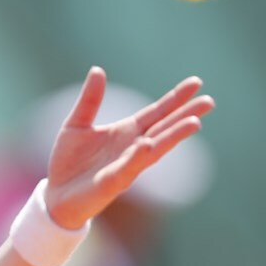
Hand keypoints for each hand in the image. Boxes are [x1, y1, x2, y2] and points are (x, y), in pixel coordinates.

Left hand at [43, 66, 214, 228]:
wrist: (55, 195)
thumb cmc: (68, 162)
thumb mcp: (76, 124)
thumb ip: (90, 100)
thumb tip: (97, 70)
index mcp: (126, 132)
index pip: (157, 112)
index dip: (175, 99)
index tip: (196, 83)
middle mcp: (133, 148)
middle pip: (164, 129)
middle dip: (186, 115)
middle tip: (210, 102)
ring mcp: (126, 166)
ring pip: (155, 150)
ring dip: (173, 137)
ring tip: (194, 122)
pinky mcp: (112, 183)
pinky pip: (127, 168)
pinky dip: (138, 157)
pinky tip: (148, 145)